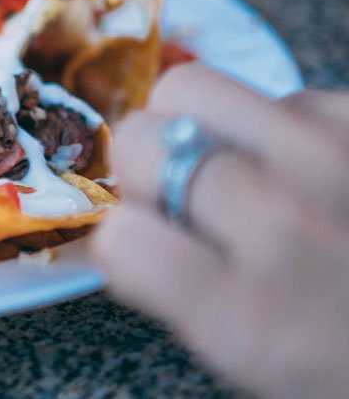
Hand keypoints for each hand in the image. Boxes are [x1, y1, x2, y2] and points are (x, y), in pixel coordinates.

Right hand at [92, 63, 348, 398]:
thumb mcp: (260, 355)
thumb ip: (181, 289)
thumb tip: (126, 223)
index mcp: (249, 316)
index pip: (118, 237)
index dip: (126, 239)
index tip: (153, 246)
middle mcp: (285, 223)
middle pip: (140, 137)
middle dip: (148, 163)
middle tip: (188, 194)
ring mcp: (336, 155)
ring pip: (197, 89)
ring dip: (209, 129)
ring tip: (258, 173)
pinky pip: (288, 92)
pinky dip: (288, 125)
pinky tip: (326, 170)